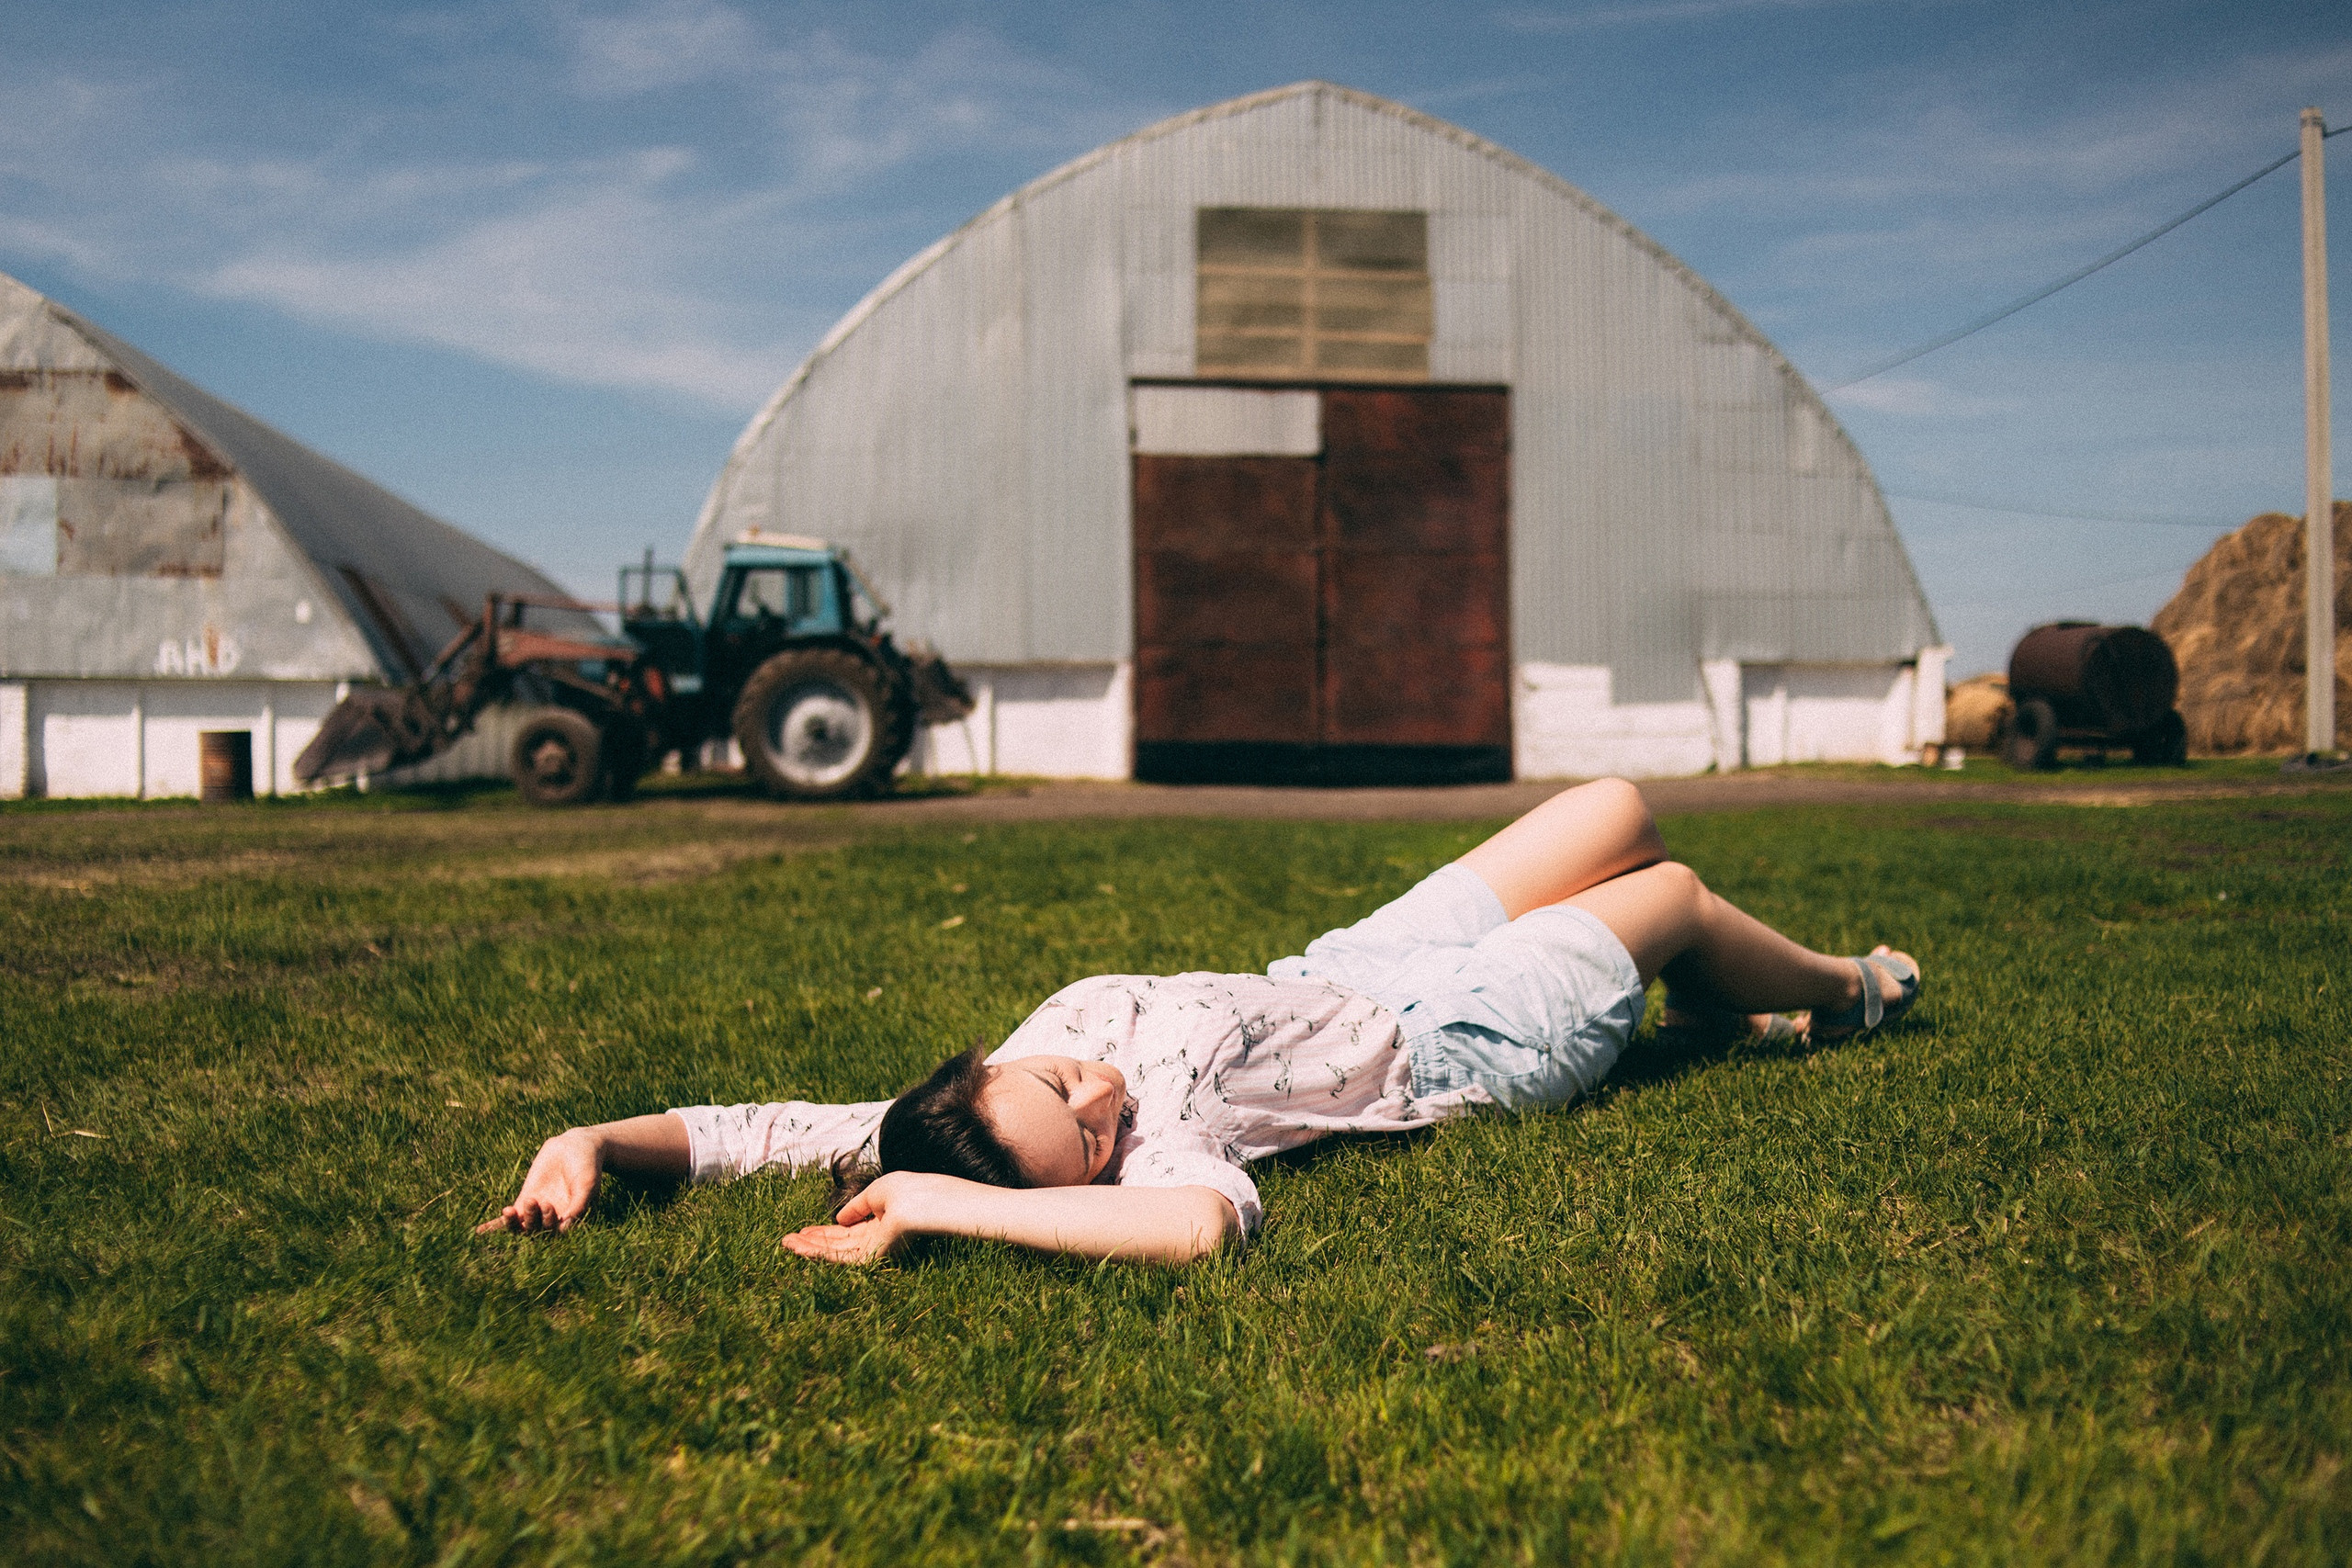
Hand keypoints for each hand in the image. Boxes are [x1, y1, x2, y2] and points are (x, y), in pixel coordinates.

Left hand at [476, 1129, 601, 1234]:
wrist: (575, 1146)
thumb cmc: (587, 1166)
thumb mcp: (587, 1184)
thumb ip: (579, 1204)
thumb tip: (565, 1226)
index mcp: (570, 1218)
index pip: (556, 1233)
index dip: (549, 1226)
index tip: (548, 1205)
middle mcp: (553, 1218)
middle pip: (536, 1232)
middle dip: (533, 1221)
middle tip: (537, 1201)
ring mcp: (537, 1210)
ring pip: (521, 1227)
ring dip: (512, 1224)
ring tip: (509, 1210)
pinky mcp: (525, 1199)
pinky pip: (509, 1217)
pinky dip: (495, 1226)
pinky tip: (480, 1232)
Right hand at [780, 1171, 939, 1265]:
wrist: (926, 1203)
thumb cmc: (910, 1191)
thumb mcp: (877, 1193)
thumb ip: (857, 1208)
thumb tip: (838, 1220)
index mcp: (879, 1224)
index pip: (847, 1232)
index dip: (824, 1232)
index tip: (803, 1230)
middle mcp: (875, 1240)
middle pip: (837, 1244)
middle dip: (812, 1242)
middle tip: (787, 1240)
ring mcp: (873, 1250)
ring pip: (834, 1252)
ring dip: (809, 1249)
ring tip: (787, 1244)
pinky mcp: (870, 1257)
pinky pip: (839, 1257)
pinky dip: (817, 1253)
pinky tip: (801, 1247)